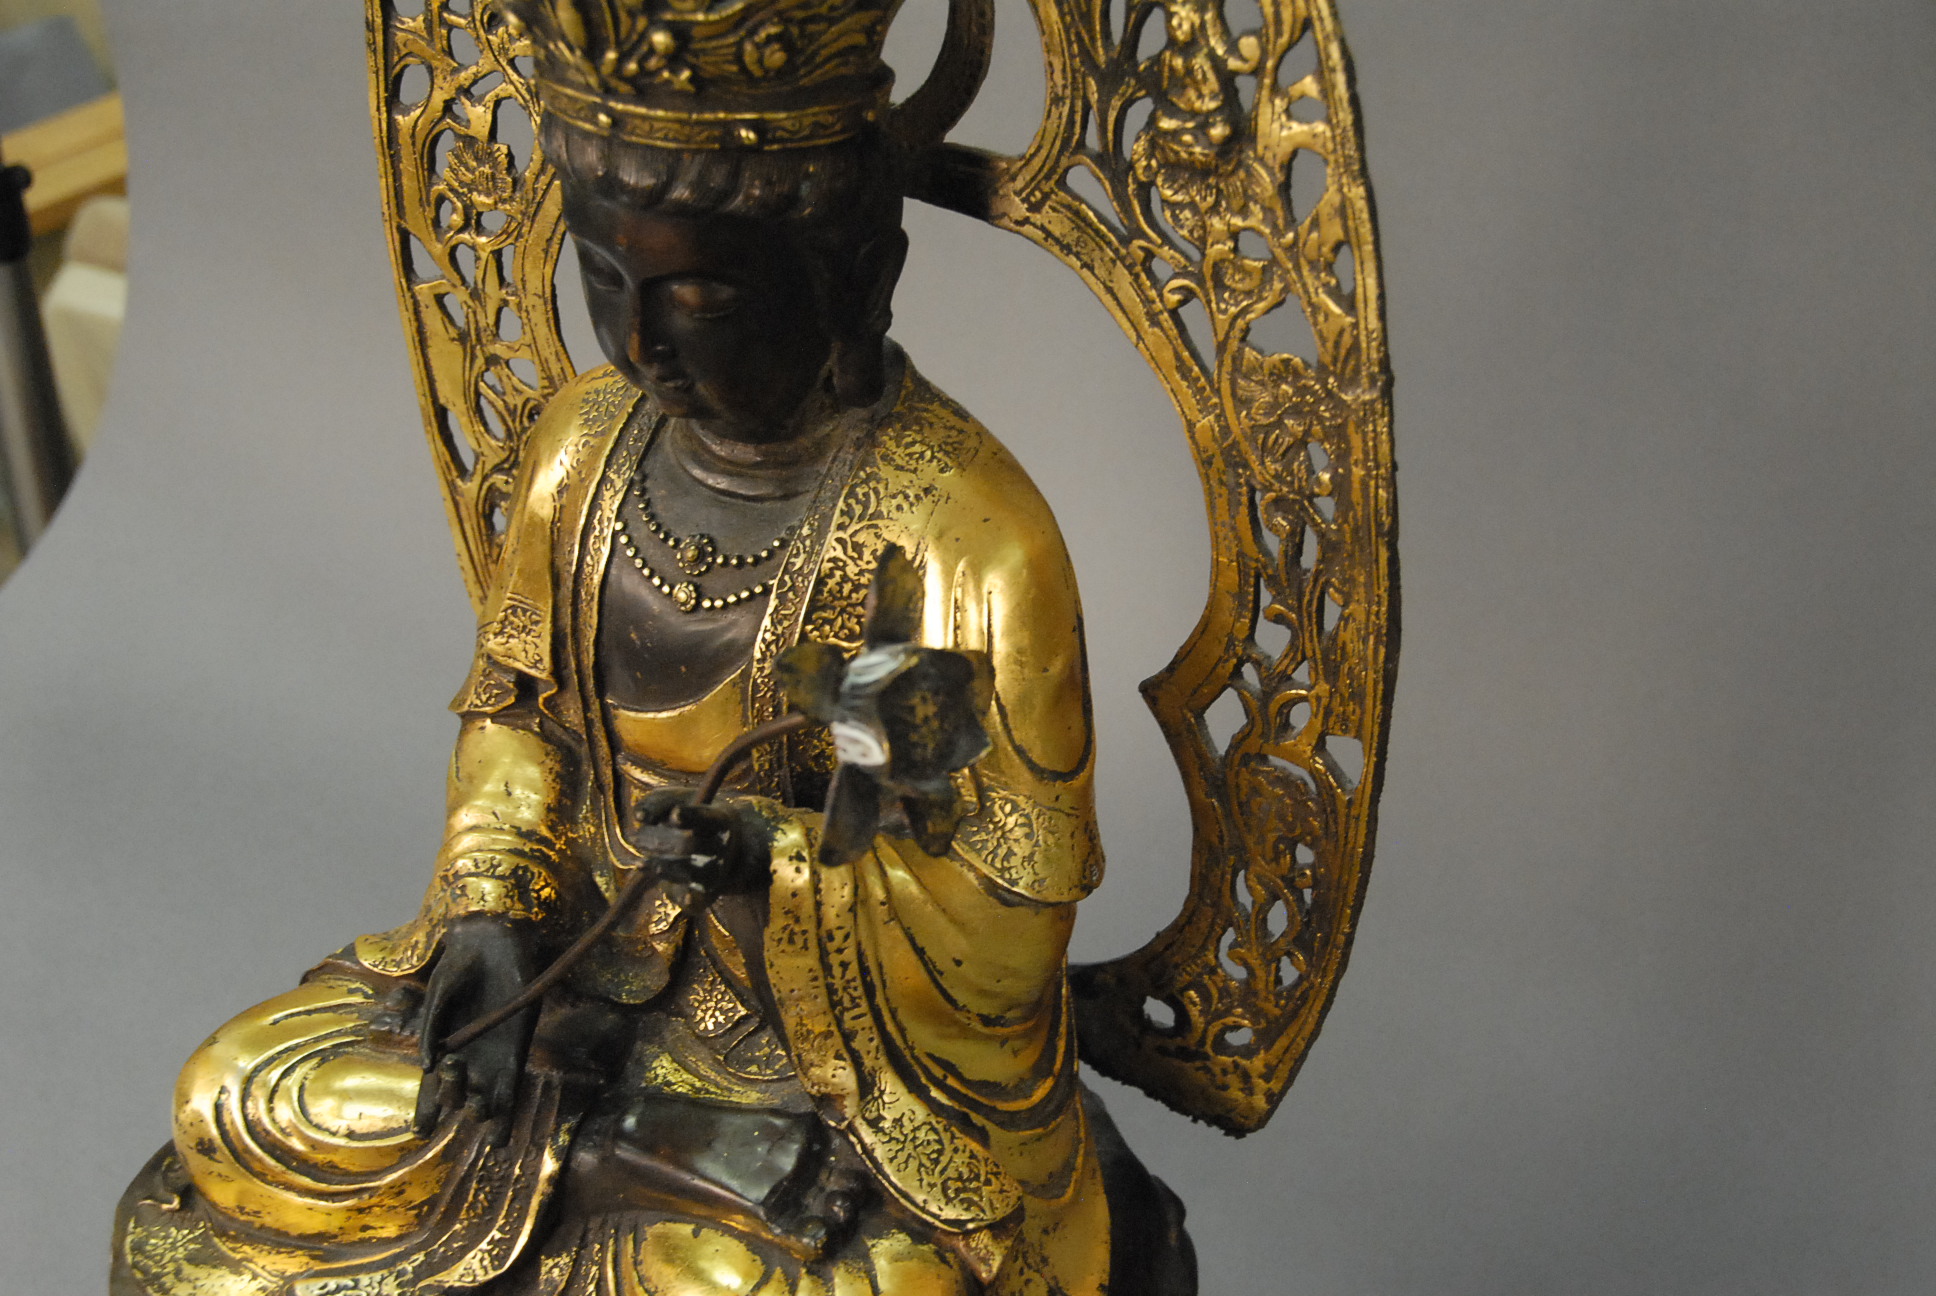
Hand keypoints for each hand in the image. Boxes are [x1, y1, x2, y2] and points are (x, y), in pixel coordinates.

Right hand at [413, 913, 537, 1137]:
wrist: (492, 943)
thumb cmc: (460, 965)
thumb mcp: (439, 995)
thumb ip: (431, 1028)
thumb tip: (425, 1066)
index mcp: (443, 1046)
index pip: (430, 1085)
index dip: (425, 1109)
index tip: (420, 1132)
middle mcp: (467, 1057)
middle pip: (457, 1092)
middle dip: (453, 1097)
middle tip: (453, 1087)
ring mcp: (493, 1055)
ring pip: (487, 1097)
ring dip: (485, 1115)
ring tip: (483, 1121)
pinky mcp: (517, 1048)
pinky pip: (513, 1085)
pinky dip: (507, 1110)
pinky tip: (502, 1136)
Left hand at [631, 789, 772, 899]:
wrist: (720, 847)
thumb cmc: (691, 817)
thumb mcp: (678, 801)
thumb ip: (657, 803)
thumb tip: (640, 815)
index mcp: (721, 819)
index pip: (707, 818)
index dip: (691, 816)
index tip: (674, 813)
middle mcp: (722, 847)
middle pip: (691, 845)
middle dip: (660, 841)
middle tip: (635, 838)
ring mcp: (716, 871)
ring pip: (690, 872)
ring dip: (664, 867)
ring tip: (640, 863)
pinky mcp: (707, 891)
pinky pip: (695, 897)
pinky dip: (686, 896)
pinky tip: (676, 894)